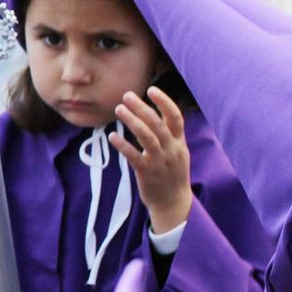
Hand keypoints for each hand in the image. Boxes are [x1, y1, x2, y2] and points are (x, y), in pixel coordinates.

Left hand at [111, 88, 192, 234]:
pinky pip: (134, 156)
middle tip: (126, 95)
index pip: (176, 118)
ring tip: (118, 109)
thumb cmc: (172, 173)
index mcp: (179, 143)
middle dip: (142, 108)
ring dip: (131, 121)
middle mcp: (171, 150)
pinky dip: (123, 145)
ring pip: (146, 137)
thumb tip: (157, 111)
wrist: (173, 202)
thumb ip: (169, 133)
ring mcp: (159, 161)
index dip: (164, 102)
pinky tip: (112, 136)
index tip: (152, 89)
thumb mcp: (178, 151)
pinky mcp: (147, 173)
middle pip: (157, 124)